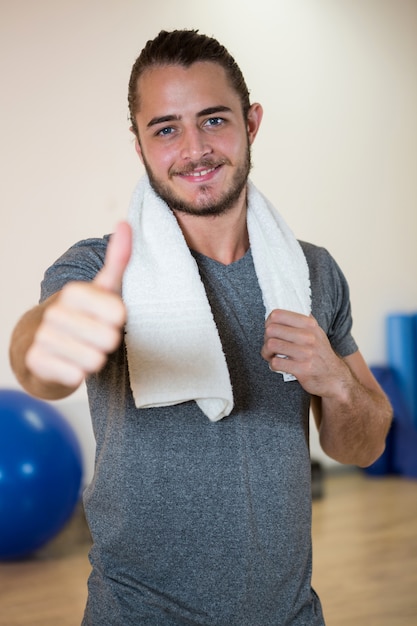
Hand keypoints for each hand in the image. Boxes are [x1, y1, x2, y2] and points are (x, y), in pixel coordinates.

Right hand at [25, 221, 131, 389]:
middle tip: (95, 337)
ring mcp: (42, 337)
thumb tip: (125, 223)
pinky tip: (69, 363)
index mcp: (74, 292)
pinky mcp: (35, 362)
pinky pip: (75, 377)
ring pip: (93, 361)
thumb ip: (118, 258)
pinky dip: (78, 375)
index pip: (118, 314)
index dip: (118, 321)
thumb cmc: (84, 314)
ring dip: (94, 360)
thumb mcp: (104, 287)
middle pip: (108, 340)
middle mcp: (54, 312)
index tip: (107, 317)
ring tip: (83, 349)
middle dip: (107, 343)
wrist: (42, 343)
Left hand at [261, 309, 349, 398]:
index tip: (270, 330)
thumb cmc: (320, 354)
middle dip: (265, 339)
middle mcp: (308, 336)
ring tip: (271, 356)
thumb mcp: (315, 333)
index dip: (268, 323)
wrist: (334, 377)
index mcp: (309, 324)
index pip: (277, 315)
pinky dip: (272, 365)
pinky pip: (276, 362)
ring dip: (266, 353)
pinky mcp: (303, 369)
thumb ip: (300, 322)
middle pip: (271, 330)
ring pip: (271, 345)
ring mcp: (306, 353)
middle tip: (269, 346)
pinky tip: (278, 365)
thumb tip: (276, 315)